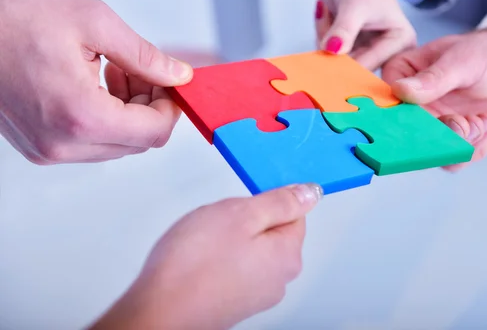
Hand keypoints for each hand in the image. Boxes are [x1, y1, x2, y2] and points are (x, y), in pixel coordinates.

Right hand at [0, 0, 192, 163]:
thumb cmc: (12, 20)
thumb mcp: (93, 22)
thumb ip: (145, 56)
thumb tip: (178, 75)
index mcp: (80, 116)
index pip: (154, 132)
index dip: (172, 107)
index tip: (173, 84)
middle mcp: (63, 144)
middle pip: (138, 142)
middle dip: (151, 106)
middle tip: (144, 70)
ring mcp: (48, 149)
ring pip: (117, 144)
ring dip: (129, 111)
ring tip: (116, 69)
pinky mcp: (39, 146)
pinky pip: (91, 142)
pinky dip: (106, 117)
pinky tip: (97, 82)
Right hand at [90, 184, 322, 329]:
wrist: (158, 312)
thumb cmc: (194, 265)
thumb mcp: (242, 214)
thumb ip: (280, 202)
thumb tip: (310, 193)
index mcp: (288, 255)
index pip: (295, 213)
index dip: (267, 201)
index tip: (244, 203)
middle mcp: (278, 279)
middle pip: (271, 232)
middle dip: (244, 220)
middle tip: (219, 222)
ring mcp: (256, 294)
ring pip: (249, 248)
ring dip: (228, 239)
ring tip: (204, 243)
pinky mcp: (233, 302)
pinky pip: (232, 267)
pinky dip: (217, 258)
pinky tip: (197, 260)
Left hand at [316, 0, 415, 69]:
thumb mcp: (355, 4)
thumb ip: (345, 29)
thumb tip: (332, 51)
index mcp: (400, 43)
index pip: (370, 65)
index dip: (346, 68)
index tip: (325, 65)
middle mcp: (386, 53)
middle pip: (352, 68)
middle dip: (333, 49)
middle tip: (328, 27)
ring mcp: (365, 52)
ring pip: (335, 60)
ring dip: (324, 37)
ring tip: (331, 11)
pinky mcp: (349, 48)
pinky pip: (326, 51)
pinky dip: (321, 33)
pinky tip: (327, 14)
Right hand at [382, 29, 486, 169]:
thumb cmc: (485, 54)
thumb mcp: (462, 58)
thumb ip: (434, 77)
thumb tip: (401, 90)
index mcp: (399, 78)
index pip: (385, 103)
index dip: (398, 115)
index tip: (422, 114)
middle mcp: (407, 109)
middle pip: (401, 135)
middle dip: (433, 134)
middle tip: (459, 121)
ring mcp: (426, 129)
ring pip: (426, 153)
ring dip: (457, 140)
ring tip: (479, 119)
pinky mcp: (447, 146)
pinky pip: (450, 161)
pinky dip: (470, 147)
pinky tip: (484, 124)